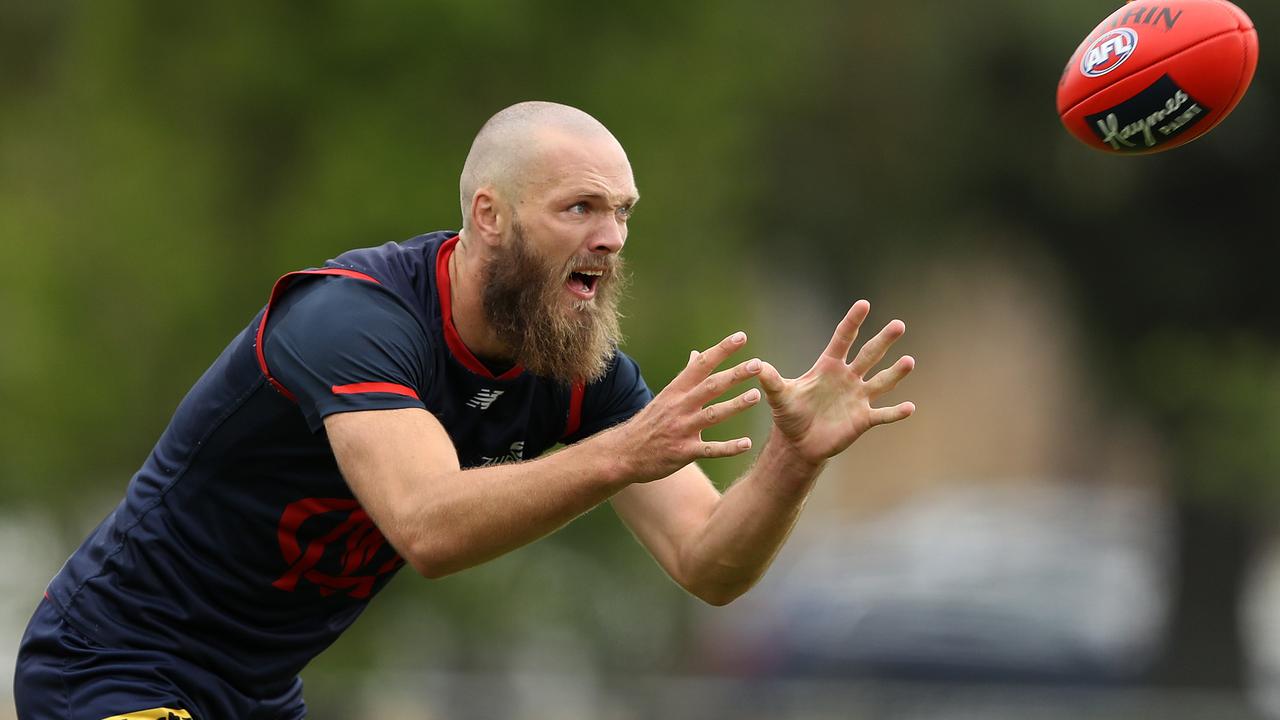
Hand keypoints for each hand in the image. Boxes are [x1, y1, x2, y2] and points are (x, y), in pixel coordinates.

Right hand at [611, 331, 763, 481]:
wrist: (624, 453)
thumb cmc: (649, 422)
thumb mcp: (665, 396)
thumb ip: (685, 376)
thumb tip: (697, 354)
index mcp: (676, 390)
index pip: (701, 364)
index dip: (722, 350)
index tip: (741, 337)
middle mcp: (679, 406)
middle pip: (711, 386)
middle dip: (735, 374)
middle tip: (758, 364)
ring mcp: (681, 429)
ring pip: (712, 415)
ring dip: (735, 405)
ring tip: (756, 395)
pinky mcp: (683, 452)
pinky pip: (710, 450)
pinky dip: (728, 448)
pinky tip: (746, 444)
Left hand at [757, 300, 914, 464]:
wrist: (798, 443)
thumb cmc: (789, 415)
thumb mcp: (779, 396)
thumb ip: (771, 380)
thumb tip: (754, 365)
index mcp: (829, 366)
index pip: (843, 339)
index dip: (852, 322)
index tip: (864, 304)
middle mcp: (848, 378)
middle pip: (869, 355)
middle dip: (883, 340)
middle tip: (898, 324)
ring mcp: (858, 398)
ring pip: (881, 382)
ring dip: (896, 372)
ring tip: (909, 361)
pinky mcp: (863, 419)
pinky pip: (883, 414)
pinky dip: (896, 413)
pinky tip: (910, 407)